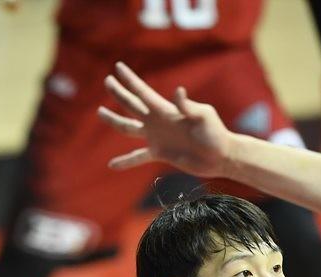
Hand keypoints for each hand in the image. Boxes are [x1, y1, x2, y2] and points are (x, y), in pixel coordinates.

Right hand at [98, 61, 230, 177]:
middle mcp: (158, 121)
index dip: (130, 81)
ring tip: (101, 112)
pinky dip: (126, 161)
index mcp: (165, 110)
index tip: (118, 68)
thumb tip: (178, 91)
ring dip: (114, 121)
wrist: (219, 156)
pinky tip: (111, 165)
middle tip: (107, 80)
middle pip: (132, 105)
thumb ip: (188, 105)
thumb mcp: (203, 116)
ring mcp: (157, 137)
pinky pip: (138, 157)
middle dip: (119, 93)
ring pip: (128, 127)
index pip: (143, 93)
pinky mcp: (160, 153)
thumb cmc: (214, 133)